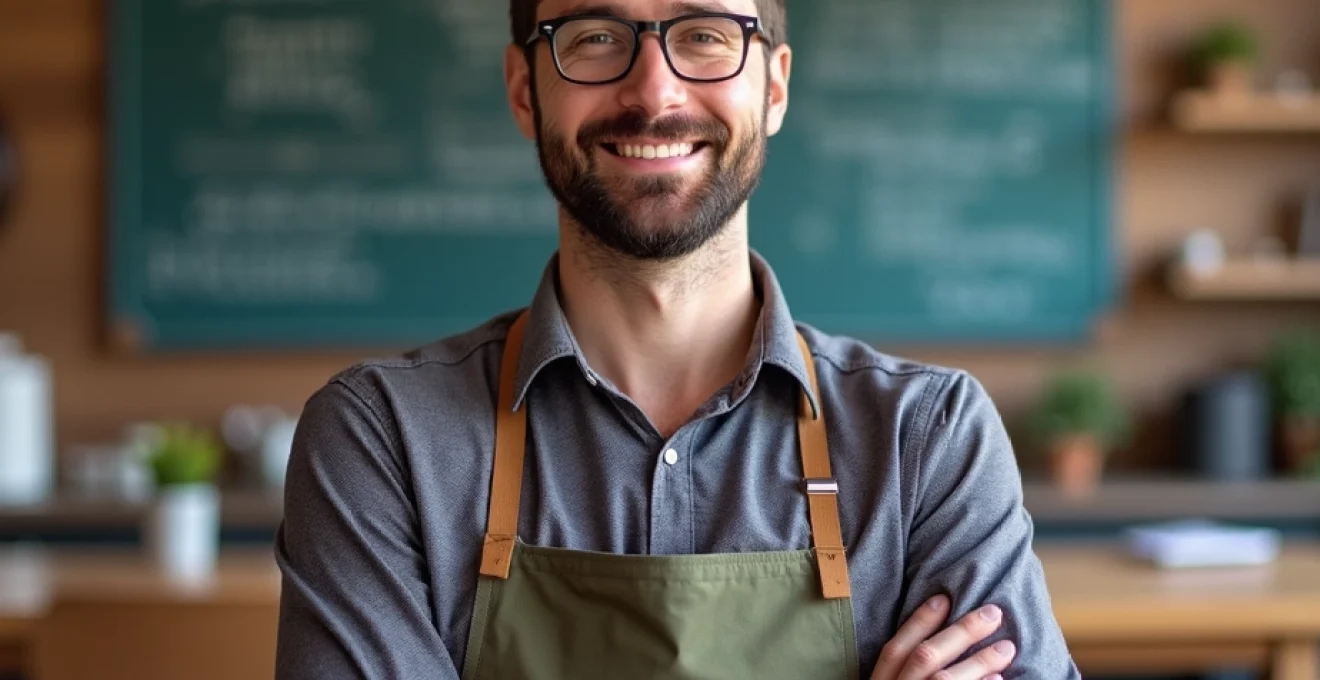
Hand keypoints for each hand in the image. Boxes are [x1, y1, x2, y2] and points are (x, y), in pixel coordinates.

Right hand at [870, 595, 1016, 679]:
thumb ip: (905, 671)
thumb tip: (939, 639)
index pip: (895, 648)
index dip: (919, 621)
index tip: (944, 598)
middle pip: (925, 657)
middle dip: (960, 633)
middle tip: (993, 614)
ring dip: (979, 661)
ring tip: (1006, 648)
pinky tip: (999, 679)